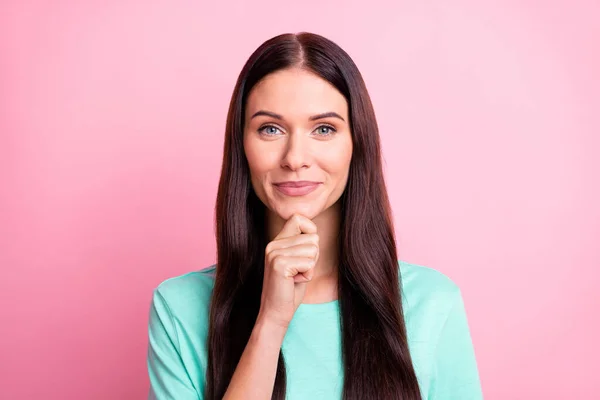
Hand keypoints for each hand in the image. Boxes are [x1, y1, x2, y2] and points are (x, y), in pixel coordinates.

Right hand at [257, 214, 318, 328]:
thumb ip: (303, 245)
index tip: (306, 252)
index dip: (311, 232)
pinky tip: (294, 282)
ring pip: (313, 250)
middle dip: (313, 257)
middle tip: (299, 271)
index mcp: (277, 241)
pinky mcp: (279, 264)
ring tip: (295, 277)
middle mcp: (273, 244)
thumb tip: (315, 233)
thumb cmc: (291, 289)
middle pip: (312, 237)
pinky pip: (309, 263)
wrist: (276, 312)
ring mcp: (275, 253)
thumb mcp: (298, 262)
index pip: (298, 218)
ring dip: (310, 267)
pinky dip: (308, 275)